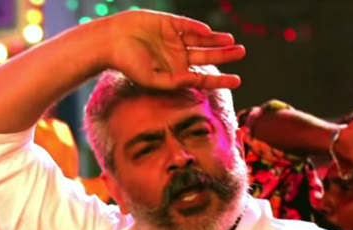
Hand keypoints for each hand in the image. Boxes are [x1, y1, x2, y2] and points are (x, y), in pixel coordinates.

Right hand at [106, 10, 244, 89]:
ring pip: (202, 40)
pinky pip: (187, 25)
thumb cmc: (128, 64)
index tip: (237, 81)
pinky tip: (209, 32)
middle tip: (241, 52)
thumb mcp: (152, 79)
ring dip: (217, 41)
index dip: (220, 80)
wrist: (111, 42)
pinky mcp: (169, 23)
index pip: (202, 78)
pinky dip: (198, 28)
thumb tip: (195, 81)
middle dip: (224, 55)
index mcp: (175, 73)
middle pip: (207, 57)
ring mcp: (175, 39)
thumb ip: (174, 82)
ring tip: (233, 41)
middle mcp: (178, 57)